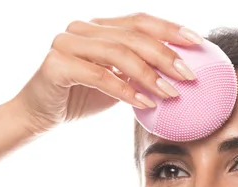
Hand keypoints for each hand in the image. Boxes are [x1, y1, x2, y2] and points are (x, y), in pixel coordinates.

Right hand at [12, 12, 201, 134]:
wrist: (40, 116)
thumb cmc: (81, 97)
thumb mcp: (118, 82)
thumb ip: (140, 72)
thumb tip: (181, 73)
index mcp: (100, 27)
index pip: (140, 20)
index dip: (170, 29)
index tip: (198, 43)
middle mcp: (83, 29)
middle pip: (133, 35)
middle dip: (166, 55)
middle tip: (190, 75)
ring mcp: (67, 43)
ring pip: (117, 53)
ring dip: (149, 75)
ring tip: (172, 94)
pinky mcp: (56, 65)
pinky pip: (98, 76)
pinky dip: (125, 90)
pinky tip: (146, 104)